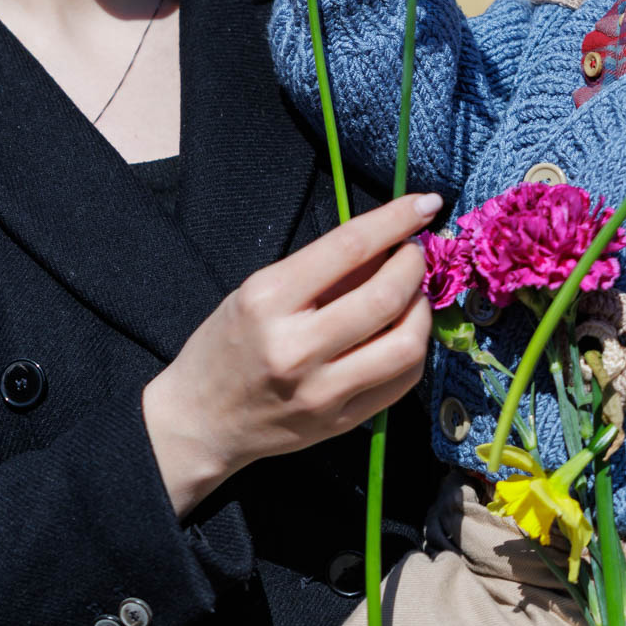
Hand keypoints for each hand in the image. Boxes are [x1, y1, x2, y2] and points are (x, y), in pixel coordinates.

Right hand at [142, 192, 439, 515]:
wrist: (201, 420)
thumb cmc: (225, 345)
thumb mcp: (256, 291)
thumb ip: (320, 271)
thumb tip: (386, 243)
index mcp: (268, 299)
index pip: (348, 247)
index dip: (395, 220)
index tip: (424, 203)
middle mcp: (297, 346)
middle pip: (385, 296)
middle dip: (413, 264)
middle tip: (414, 253)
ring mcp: (322, 391)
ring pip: (406, 345)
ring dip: (422, 310)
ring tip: (411, 295)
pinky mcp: (341, 421)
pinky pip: (402, 381)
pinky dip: (414, 348)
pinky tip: (404, 333)